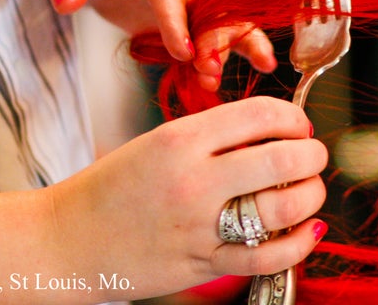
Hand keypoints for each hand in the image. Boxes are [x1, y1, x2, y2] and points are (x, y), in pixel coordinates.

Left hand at [37, 0, 276, 87]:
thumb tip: (69, 1)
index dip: (175, 19)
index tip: (183, 52)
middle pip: (204, 3)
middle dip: (211, 38)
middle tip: (209, 72)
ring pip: (220, 17)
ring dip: (226, 47)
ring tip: (219, 79)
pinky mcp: (192, 12)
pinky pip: (217, 29)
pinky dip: (238, 46)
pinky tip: (264, 63)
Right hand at [48, 96, 328, 299]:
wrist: (64, 241)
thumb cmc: (111, 187)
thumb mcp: (157, 142)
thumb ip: (212, 136)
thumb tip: (274, 132)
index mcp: (180, 139)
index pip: (260, 114)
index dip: (292, 118)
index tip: (298, 125)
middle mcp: (193, 180)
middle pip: (282, 159)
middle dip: (312, 155)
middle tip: (313, 156)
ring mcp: (199, 226)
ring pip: (283, 208)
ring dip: (311, 195)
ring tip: (310, 189)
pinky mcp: (202, 263)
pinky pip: (267, 257)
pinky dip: (298, 244)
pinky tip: (307, 231)